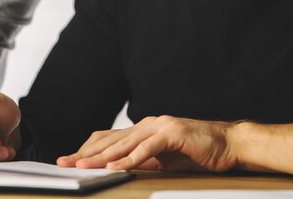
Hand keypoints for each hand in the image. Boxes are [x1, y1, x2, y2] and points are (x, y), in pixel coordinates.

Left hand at [57, 115, 237, 171]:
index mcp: (145, 129)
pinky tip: (115, 167)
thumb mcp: (164, 161)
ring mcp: (160, 126)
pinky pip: (147, 148)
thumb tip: (119, 169)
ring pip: (124, 142)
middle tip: (65, 163)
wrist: (227, 144)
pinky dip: (129, 158)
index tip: (69, 161)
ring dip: (102, 156)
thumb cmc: (197, 153)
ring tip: (83, 165)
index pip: (110, 139)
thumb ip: (143, 161)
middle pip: (111, 139)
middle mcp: (149, 123)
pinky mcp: (172, 133)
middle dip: (86, 153)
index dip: (88, 150)